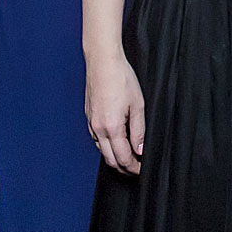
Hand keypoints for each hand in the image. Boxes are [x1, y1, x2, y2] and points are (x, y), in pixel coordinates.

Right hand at [85, 51, 144, 174]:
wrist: (103, 61)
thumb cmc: (121, 78)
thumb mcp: (138, 105)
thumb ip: (139, 130)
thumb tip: (140, 150)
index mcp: (111, 127)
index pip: (123, 158)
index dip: (134, 168)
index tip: (142, 170)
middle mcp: (98, 129)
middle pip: (110, 160)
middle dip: (124, 168)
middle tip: (137, 168)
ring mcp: (91, 123)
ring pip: (102, 151)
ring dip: (115, 157)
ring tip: (129, 156)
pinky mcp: (89, 117)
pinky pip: (96, 139)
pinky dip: (106, 146)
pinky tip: (116, 141)